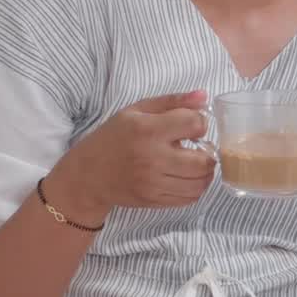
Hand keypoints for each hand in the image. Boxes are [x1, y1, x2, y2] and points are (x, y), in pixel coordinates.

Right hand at [47, 90, 217, 220]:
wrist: (87, 175)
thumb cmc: (114, 137)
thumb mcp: (137, 111)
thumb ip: (173, 102)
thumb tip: (204, 96)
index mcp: (148, 130)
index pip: (194, 124)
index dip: (199, 123)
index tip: (191, 125)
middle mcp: (152, 159)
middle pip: (203, 161)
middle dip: (208, 153)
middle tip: (200, 149)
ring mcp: (153, 183)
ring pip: (200, 183)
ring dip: (205, 172)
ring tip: (195, 163)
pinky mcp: (154, 200)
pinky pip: (189, 198)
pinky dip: (195, 188)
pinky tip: (186, 178)